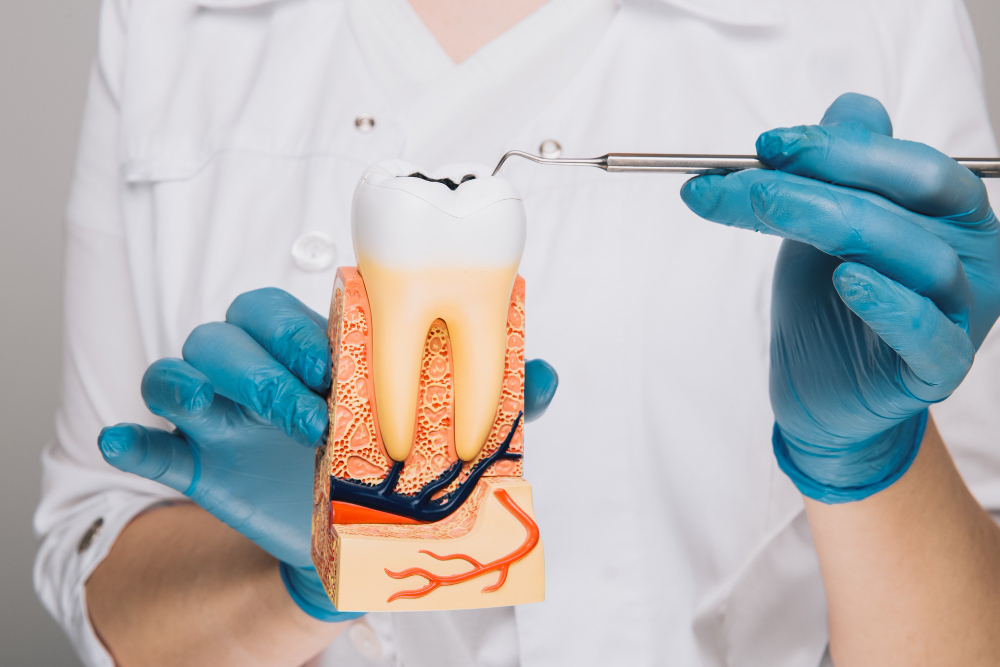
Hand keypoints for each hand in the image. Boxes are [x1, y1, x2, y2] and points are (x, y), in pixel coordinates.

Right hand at [99, 288, 558, 618]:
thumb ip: (489, 406)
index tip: (340, 355)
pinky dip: (132, 435)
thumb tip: (547, 374)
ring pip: (185, 362)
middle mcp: (263, 373)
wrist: (340, 539)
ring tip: (260, 425)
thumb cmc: (379, 470)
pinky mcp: (192, 459)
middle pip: (235, 325)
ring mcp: (220, 413)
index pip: (298, 310)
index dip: (309, 323)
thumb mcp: (436, 441)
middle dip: (270, 358)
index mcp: (317, 356)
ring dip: (213, 384)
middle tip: (313, 400)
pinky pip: (148, 436)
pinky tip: (128, 442)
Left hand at [680, 93, 999, 502]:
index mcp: (949, 212)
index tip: (765, 145)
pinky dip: (892, 306)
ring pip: (920, 259)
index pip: (907, 164)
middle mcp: (969, 256)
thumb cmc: (828, 302)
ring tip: (774, 210)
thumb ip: (839, 168)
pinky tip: (849, 279)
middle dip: (822, 180)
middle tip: (745, 181)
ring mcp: (961, 313)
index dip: (839, 147)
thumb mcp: (823, 225)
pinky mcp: (940, 369)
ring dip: (839, 226)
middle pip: (910, 201)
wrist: (821, 389)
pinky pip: (929, 336)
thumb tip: (850, 104)